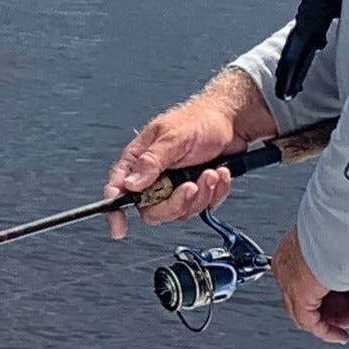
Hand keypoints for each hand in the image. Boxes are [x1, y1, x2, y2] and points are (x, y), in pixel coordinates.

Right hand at [102, 95, 248, 239]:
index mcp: (140, 159)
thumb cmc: (201, 120)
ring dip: (201, 194)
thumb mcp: (174, 137)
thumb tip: (130, 183)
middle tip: (191, 186)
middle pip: (152, 210)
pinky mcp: (197, 193)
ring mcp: (175, 187)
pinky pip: (202, 207)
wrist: (233, 120)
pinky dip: (215, 193)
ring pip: (180, 212)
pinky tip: (220, 173)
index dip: (115, 210)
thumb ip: (152, 161)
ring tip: (211, 172)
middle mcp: (154, 177)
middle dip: (175, 203)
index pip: (118, 188)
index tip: (119, 228)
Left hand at [271, 230, 348, 345]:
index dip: (335, 291)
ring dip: (338, 317)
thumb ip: (344, 255)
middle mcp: (288, 264)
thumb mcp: (344, 242)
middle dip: (341, 305)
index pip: (311, 278)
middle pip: (312, 295)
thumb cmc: (343, 224)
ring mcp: (290, 279)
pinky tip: (339, 335)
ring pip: (311, 310)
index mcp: (296, 248)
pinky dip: (326, 330)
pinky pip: (309, 321)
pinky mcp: (298, 293)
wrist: (338, 222)